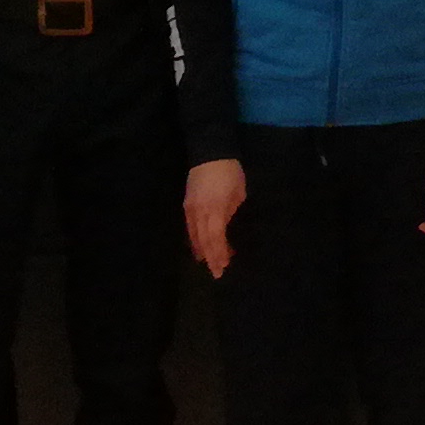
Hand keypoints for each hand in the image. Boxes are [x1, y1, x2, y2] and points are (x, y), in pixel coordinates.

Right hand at [183, 157, 244, 278]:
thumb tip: (224, 229)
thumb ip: (230, 213)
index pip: (215, 238)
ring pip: (194, 235)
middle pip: (203, 240)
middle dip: (210, 257)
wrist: (210, 152)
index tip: (224, 266)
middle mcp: (199, 212)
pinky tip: (199, 247)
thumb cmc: (230, 172)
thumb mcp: (237, 193)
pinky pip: (190, 227)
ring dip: (202, 251)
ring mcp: (190, 208)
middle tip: (217, 272)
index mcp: (215, 209)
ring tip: (209, 263)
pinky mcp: (186, 204)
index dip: (219, 254)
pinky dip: (195, 239)